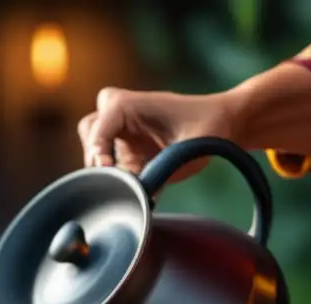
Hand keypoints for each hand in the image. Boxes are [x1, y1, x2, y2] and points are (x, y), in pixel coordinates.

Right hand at [77, 87, 241, 179]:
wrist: (222, 124)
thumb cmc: (209, 129)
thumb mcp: (190, 148)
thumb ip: (161, 169)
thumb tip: (138, 191)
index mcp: (127, 104)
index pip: (96, 128)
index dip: (98, 151)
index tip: (108, 170)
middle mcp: (118, 113)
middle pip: (88, 134)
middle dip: (99, 158)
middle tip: (119, 178)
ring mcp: (120, 130)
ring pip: (93, 148)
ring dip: (108, 169)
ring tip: (135, 181)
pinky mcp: (125, 147)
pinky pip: (109, 163)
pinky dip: (119, 176)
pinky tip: (141, 183)